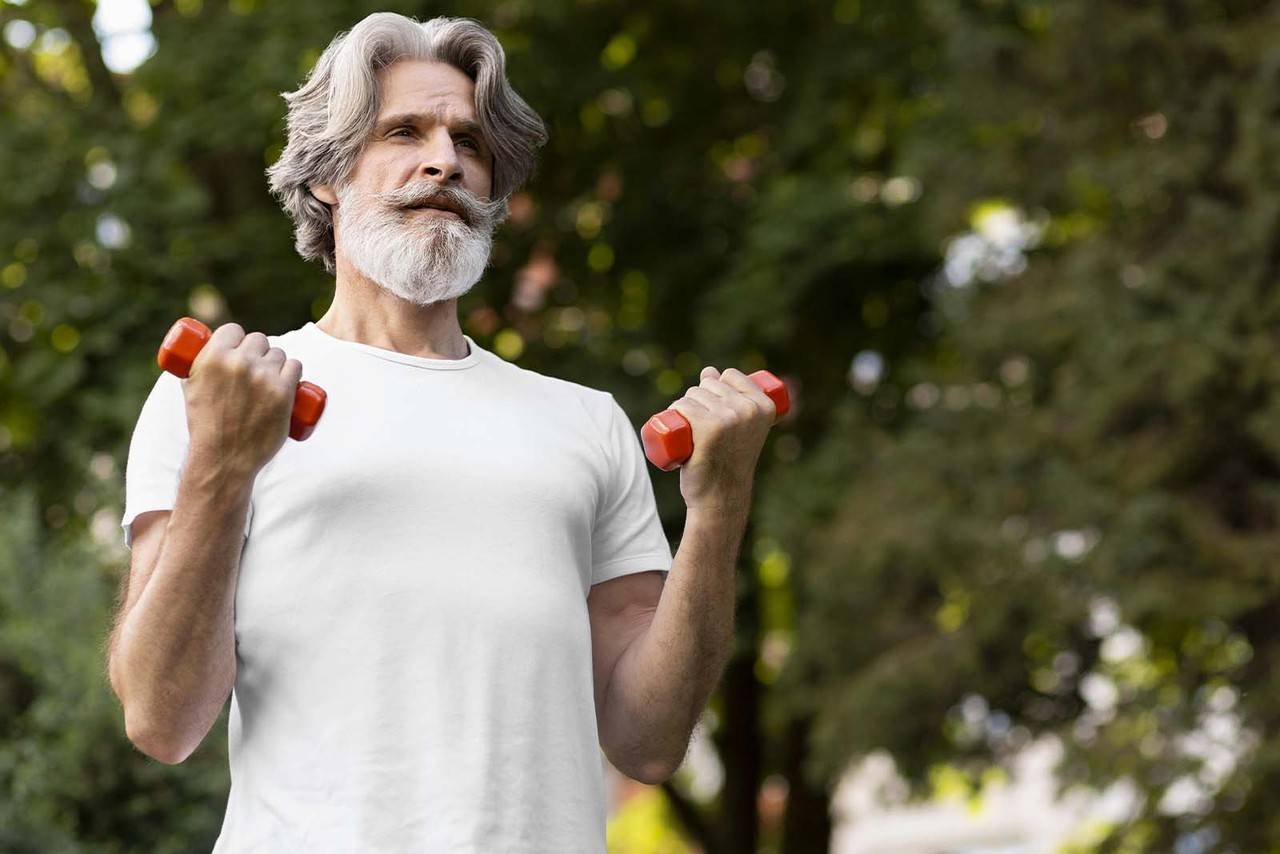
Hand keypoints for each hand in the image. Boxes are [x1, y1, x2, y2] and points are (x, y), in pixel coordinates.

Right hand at [183, 322, 302, 478]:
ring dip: (275, 362)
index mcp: (213, 358)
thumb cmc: (205, 425)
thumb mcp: (191, 388)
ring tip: (269, 378)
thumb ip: (199, 365)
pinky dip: (292, 372)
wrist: (224, 457)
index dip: (237, 338)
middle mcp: (239, 363)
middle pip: (258, 340)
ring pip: (278, 354)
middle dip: (257, 351)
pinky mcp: (283, 392)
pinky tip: (288, 377)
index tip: (238, 348)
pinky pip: (295, 367)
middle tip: (254, 366)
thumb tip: (208, 348)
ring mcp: (263, 377)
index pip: (233, 330)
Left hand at [666, 366, 778, 516]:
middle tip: (701, 428)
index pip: (729, 376)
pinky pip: (681, 406)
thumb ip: (734, 399)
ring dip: (683, 408)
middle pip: (707, 385)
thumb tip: (709, 371)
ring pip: (691, 395)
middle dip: (697, 399)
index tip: (715, 410)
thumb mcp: (739, 428)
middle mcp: (749, 409)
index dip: (716, 387)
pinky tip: (681, 428)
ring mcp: (729, 417)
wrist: (721, 496)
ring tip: (691, 432)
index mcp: (765, 405)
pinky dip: (674, 412)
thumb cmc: (727, 461)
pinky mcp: (708, 427)